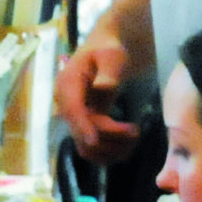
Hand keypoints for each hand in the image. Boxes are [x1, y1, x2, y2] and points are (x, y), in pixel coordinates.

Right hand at [55, 26, 141, 162]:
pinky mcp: (84, 125)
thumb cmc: (109, 50)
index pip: (72, 110)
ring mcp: (75, 117)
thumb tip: (102, 87)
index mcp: (67, 84)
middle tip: (135, 131)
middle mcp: (66, 104)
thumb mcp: (112, 56)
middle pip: (80, 132)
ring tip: (134, 136)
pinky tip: (128, 144)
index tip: (95, 140)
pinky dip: (109, 151)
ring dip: (110, 149)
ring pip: (86, 147)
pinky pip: (92, 148)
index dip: (82, 127)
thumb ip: (108, 72)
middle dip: (107, 137)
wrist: (106, 52)